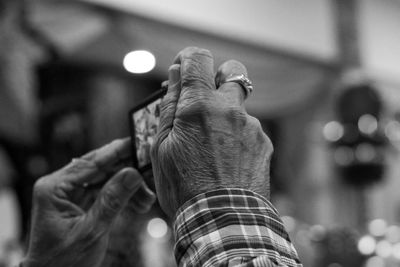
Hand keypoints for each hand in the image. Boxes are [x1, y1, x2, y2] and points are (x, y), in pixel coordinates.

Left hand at [23, 139, 155, 266]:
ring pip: (105, 181)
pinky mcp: (79, 204)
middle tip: (148, 167)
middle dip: (126, 172)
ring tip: (147, 198)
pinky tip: (139, 204)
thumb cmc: (63, 261)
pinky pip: (104, 193)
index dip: (116, 152)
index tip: (136, 142)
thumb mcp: (91, 230)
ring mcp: (70, 195)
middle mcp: (60, 187)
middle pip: (100, 169)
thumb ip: (112, 200)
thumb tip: (132, 173)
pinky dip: (122, 198)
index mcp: (54, 188)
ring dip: (128, 188)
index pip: (90, 163)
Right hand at [151, 47, 272, 216]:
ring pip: (239, 106)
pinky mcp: (263, 143)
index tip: (182, 70)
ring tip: (211, 148)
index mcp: (199, 105)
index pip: (197, 58)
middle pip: (232, 70)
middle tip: (205, 96)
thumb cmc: (183, 186)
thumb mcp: (162, 147)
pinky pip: (249, 130)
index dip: (188, 59)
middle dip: (219, 76)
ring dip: (225, 115)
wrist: (222, 221)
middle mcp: (230, 108)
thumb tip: (176, 75)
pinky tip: (227, 161)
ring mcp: (251, 126)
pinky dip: (237, 137)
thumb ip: (170, 105)